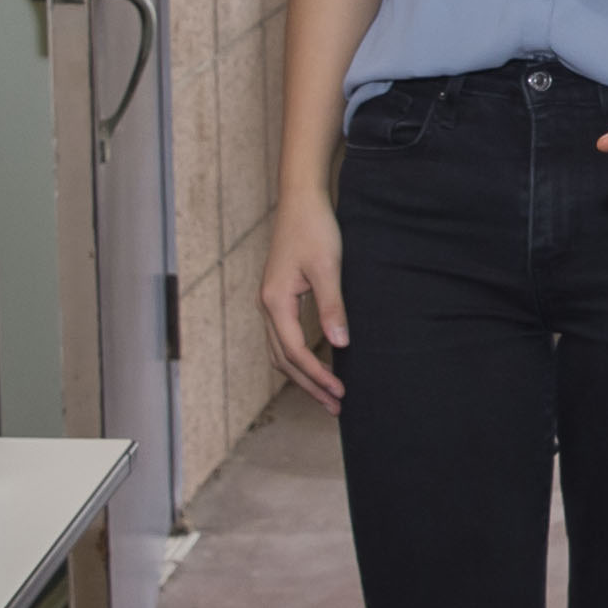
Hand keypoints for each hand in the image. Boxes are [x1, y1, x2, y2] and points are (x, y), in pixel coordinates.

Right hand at [259, 187, 347, 409]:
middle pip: (283, 360)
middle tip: (336, 406)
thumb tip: (340, 345)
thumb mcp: (328, 268)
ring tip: (328, 394)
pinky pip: (285, 338)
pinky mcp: (279, 297)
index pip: (295, 352)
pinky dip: (299, 357)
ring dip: (303, 375)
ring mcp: (270, 303)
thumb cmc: (315, 230)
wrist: (301, 201)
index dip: (317, 376)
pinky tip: (319, 363)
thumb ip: (332, 307)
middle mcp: (267, 306)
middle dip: (309, 385)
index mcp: (275, 302)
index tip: (341, 393)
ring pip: (281, 351)